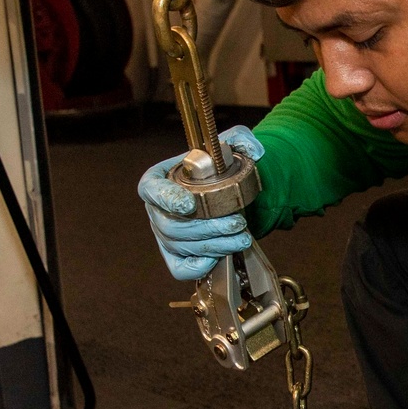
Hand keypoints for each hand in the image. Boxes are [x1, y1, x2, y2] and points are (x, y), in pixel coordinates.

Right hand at [137, 125, 263, 280]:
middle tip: (237, 223)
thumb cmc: (216, 172)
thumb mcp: (226, 147)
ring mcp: (164, 236)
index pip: (152, 189)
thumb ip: (239, 139)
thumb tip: (255, 150)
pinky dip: (200, 266)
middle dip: (208, 228)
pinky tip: (221, 256)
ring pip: (183, 246)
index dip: (167, 198)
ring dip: (215, 245)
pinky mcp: (175, 257)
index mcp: (158, 180)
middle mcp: (156, 210)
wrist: (225, 196)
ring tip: (242, 237)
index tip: (188, 204)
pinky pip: (181, 269)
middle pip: (173, 226)